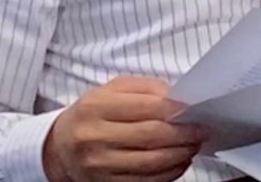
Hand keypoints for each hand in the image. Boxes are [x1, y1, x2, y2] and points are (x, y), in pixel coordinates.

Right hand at [42, 76, 208, 181]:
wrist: (59, 147)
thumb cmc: (93, 113)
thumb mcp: (112, 89)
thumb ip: (145, 88)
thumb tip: (178, 97)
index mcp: (97, 106)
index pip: (147, 107)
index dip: (177, 110)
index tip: (195, 109)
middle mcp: (95, 137)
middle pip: (151, 136)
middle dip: (184, 134)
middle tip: (201, 129)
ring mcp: (99, 165)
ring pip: (150, 163)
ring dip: (180, 155)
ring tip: (194, 145)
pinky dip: (169, 173)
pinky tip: (179, 162)